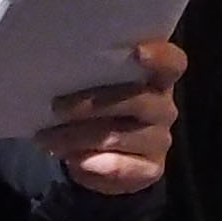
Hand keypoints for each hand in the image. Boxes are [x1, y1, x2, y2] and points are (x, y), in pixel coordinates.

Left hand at [38, 40, 186, 194]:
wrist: (97, 157)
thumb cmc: (95, 107)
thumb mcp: (92, 87)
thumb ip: (89, 78)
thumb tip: (62, 87)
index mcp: (157, 77)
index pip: (172, 63)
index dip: (160, 56)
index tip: (136, 52)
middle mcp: (164, 107)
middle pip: (138, 100)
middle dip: (92, 104)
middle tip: (56, 107)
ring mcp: (161, 139)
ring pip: (118, 135)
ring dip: (78, 137)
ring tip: (48, 138)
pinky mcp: (151, 168)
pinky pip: (120, 167)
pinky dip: (92, 164)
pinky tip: (73, 160)